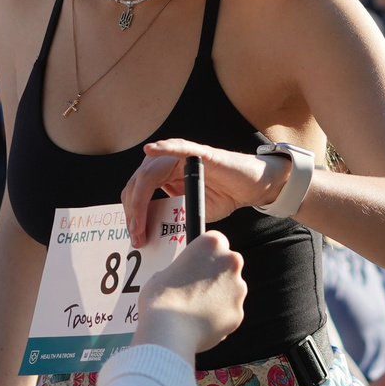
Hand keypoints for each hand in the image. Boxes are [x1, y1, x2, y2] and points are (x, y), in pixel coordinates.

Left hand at [123, 140, 280, 244]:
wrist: (251, 188)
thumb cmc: (222, 197)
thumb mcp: (191, 212)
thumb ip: (171, 218)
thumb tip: (149, 238)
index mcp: (163, 176)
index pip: (137, 191)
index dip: (132, 214)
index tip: (135, 237)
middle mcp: (167, 164)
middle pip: (137, 183)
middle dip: (133, 211)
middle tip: (137, 236)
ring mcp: (181, 157)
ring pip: (149, 172)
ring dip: (140, 198)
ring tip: (139, 221)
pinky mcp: (200, 153)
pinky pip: (179, 148)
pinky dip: (164, 147)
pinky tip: (151, 149)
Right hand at [132, 231, 246, 358]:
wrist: (168, 332)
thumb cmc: (160, 298)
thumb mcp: (163, 273)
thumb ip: (181, 271)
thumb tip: (182, 280)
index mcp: (211, 244)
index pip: (215, 241)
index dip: (205, 253)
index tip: (196, 263)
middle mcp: (230, 262)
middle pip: (227, 265)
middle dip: (215, 275)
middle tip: (194, 287)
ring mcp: (238, 289)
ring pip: (231, 290)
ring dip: (218, 296)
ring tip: (194, 310)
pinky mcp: (239, 313)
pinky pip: (229, 312)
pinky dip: (218, 317)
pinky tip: (199, 324)